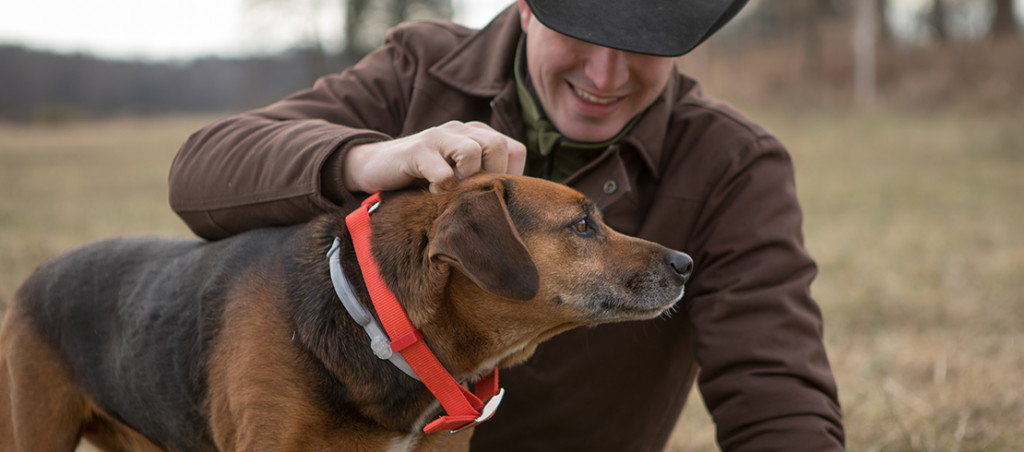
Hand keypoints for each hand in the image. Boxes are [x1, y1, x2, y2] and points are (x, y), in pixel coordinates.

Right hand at [344, 121, 526, 192]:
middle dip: (491, 177)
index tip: (492, 196)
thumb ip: (482, 180)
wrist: (375, 166)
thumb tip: (511, 205)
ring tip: (452, 193)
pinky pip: (442, 171)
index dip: (511, 176)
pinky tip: (431, 195)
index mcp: (477, 134)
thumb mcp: (459, 176)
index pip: (515, 150)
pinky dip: (441, 189)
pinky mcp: (417, 150)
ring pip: (472, 152)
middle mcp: (462, 129)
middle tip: (472, 195)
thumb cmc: (423, 177)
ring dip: (466, 180)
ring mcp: (438, 136)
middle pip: (498, 146)